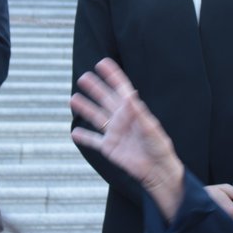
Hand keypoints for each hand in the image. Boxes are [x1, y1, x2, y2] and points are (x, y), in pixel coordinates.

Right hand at [71, 58, 184, 217]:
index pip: (121, 89)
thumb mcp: (151, 128)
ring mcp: (114, 133)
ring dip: (85, 108)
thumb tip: (128, 95)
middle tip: (83, 77)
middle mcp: (121, 119)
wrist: (157, 169)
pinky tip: (73, 132)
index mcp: (133, 111)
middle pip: (105, 100)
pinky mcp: (109, 148)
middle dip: (95, 88)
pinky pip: (93, 141)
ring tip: (73, 99)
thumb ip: (138, 112)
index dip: (112, 76)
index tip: (102, 63)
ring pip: (96, 117)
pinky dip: (83, 137)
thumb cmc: (159, 147)